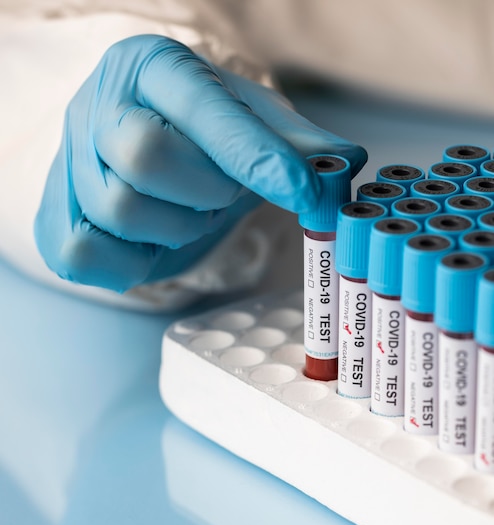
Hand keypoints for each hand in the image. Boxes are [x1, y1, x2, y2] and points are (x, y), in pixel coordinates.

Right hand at [35, 35, 366, 291]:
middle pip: (146, 157)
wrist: (132, 146)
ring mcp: (67, 163)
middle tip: (219, 192)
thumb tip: (344, 162)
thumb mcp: (250, 124)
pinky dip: (130, 261)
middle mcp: (97, 106)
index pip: (203, 112)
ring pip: (121, 211)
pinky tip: (150, 241)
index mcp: (152, 68)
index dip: (257, 157)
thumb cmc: (198, 135)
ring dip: (176, 227)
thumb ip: (295, 143)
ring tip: (187, 211)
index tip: (304, 192)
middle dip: (203, 190)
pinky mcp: (52, 218)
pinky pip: (82, 254)